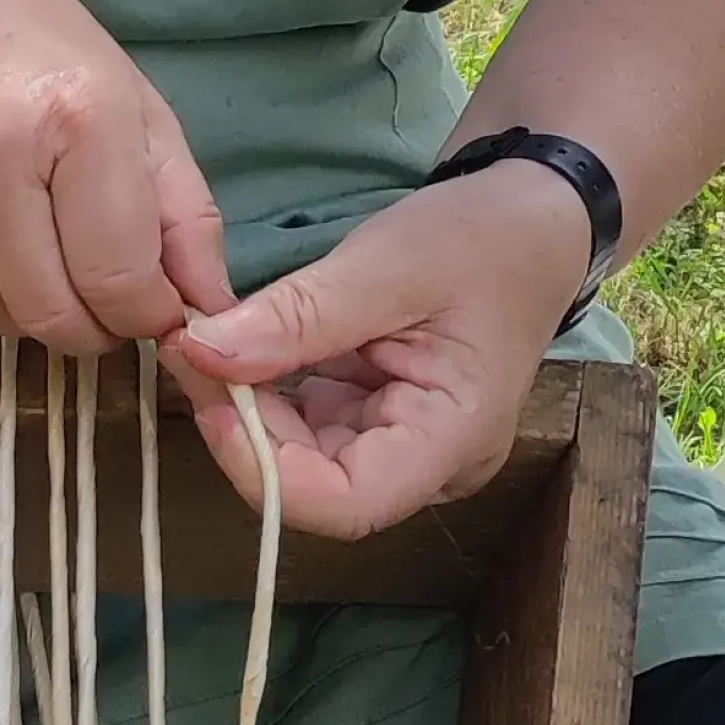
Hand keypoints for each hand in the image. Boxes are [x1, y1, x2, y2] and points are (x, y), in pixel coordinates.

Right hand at [0, 0, 232, 348]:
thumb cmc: (39, 56)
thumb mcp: (137, 109)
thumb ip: (186, 214)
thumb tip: (210, 309)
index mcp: (78, 118)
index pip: (120, 280)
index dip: (146, 313)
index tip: (148, 300)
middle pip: (54, 315)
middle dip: (91, 324)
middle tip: (95, 288)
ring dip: (28, 308)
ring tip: (31, 245)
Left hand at [168, 160, 590, 537]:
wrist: (530, 219)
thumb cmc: (481, 239)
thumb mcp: (388, 265)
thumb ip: (297, 316)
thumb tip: (202, 351)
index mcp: (451, 439)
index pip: (345, 504)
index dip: (265, 471)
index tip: (213, 398)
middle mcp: (429, 466)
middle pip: (316, 486)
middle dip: (246, 428)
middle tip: (194, 350)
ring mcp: (403, 448)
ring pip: (303, 458)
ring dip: (251, 407)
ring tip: (210, 341)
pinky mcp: (379, 421)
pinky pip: (311, 425)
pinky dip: (270, 390)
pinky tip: (244, 345)